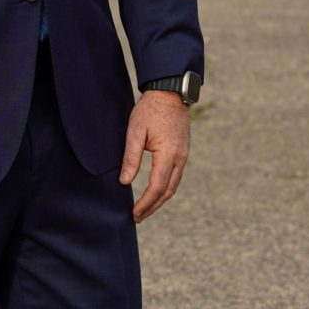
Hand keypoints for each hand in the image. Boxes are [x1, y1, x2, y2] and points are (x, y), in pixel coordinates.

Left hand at [119, 90, 190, 222]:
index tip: (134, 213)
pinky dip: (166, 188)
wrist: (170, 92)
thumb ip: (131, 157)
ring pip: (174, 185)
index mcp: (168, 154)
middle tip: (138, 216)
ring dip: (160, 199)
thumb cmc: (150, 109)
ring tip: (145, 208)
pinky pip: (176, 175)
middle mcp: (180, 158)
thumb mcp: (135, 131)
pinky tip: (155, 190)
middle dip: (153, 206)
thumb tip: (124, 182)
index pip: (157, 187)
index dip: (146, 203)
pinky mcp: (183, 151)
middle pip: (168, 191)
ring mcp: (184, 155)